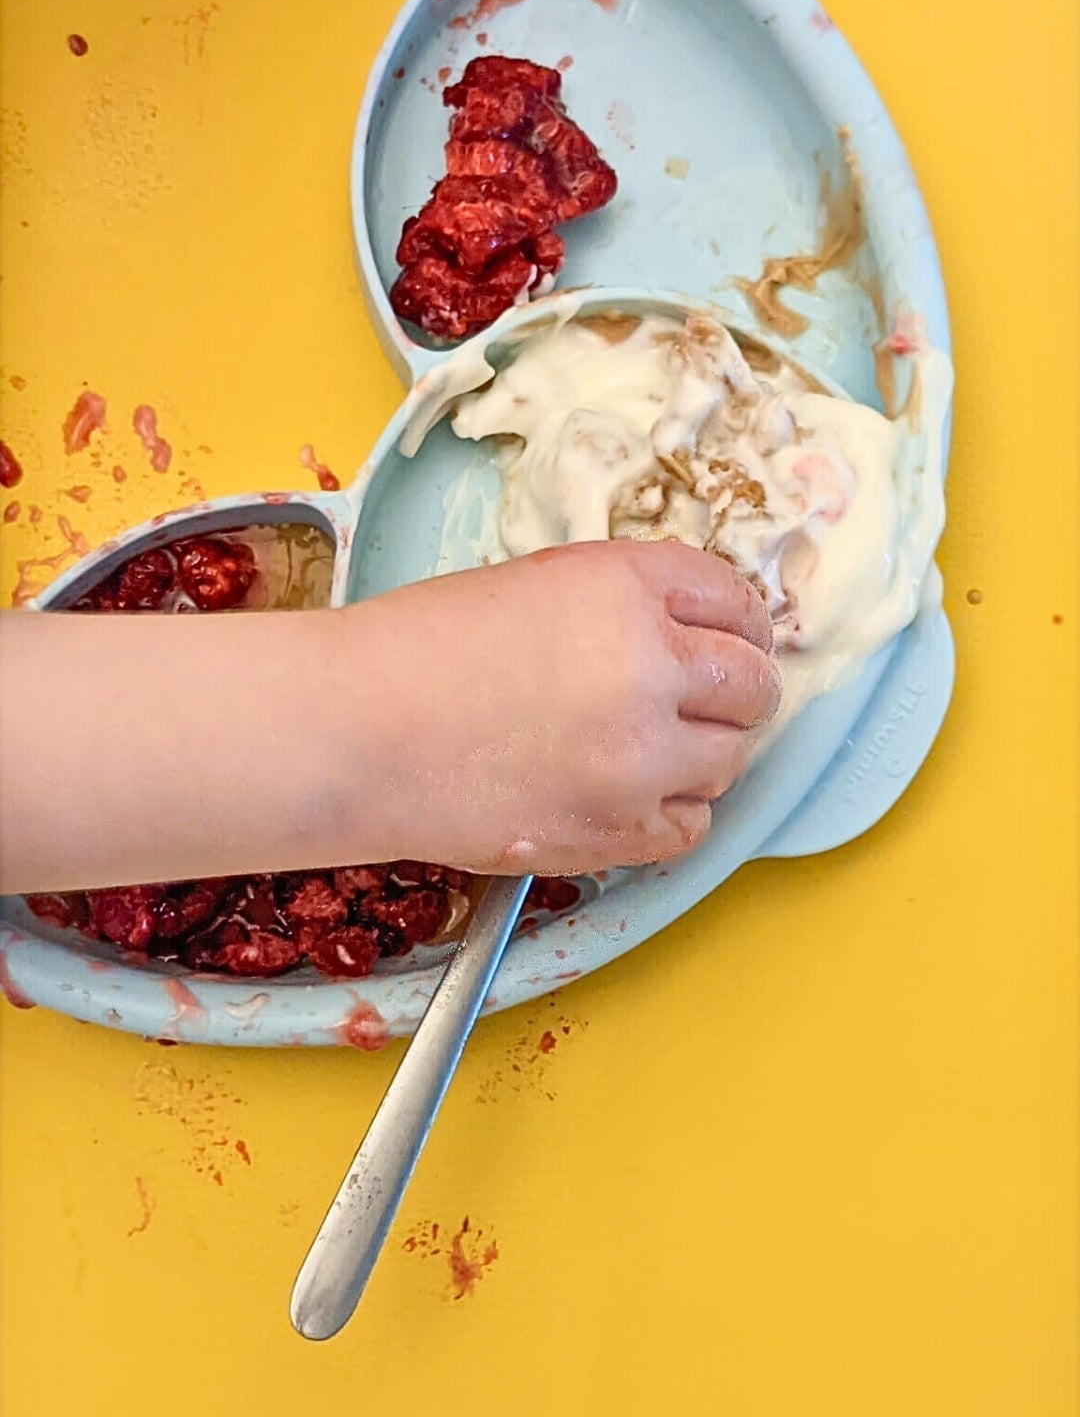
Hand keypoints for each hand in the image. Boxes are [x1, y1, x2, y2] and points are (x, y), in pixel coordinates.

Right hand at [347, 539, 778, 874]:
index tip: (728, 639)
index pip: (732, 598)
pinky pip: (691, 826)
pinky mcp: (619, 830)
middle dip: (732, 691)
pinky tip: (626, 797)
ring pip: (730, 759)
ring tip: (643, 751)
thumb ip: (618, 605)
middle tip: (698, 701)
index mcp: (625, 586)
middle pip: (751, 683)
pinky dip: (670, 813)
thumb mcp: (532, 587)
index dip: (735, 623)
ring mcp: (641, 757)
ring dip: (700, 755)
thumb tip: (682, 638)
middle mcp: (650, 666)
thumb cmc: (415, 650)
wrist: (353, 733)